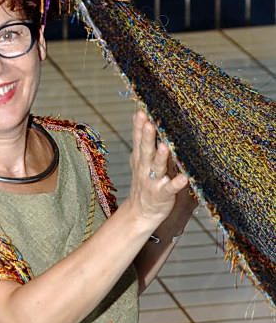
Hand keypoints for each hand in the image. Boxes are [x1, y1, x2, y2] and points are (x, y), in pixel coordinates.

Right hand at [127, 110, 190, 229]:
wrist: (141, 213)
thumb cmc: (144, 181)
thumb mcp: (140, 160)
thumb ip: (143, 142)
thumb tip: (143, 117)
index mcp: (140, 157)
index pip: (138, 138)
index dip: (139, 125)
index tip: (141, 110)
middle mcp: (144, 167)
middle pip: (146, 149)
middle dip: (147, 136)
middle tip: (148, 122)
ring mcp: (153, 181)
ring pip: (157, 167)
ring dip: (161, 157)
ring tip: (165, 146)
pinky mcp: (162, 195)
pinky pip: (170, 188)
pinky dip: (177, 183)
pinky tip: (184, 178)